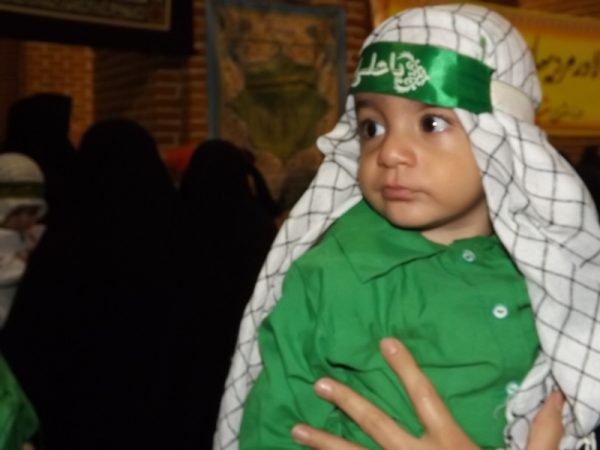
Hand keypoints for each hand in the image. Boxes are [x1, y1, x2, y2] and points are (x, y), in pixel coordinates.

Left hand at [291, 338, 563, 449]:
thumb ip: (541, 433)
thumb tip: (557, 395)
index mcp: (449, 445)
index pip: (426, 397)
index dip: (406, 368)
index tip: (385, 342)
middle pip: (377, 423)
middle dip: (348, 401)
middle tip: (319, 382)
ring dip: (323, 442)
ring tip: (295, 429)